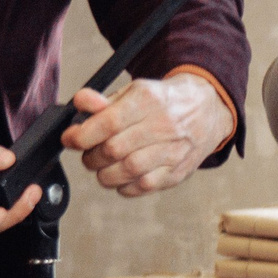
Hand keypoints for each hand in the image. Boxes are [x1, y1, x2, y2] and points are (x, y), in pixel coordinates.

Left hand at [61, 72, 234, 195]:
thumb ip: (105, 101)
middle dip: (91, 156)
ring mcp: (173, 152)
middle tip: (88, 153)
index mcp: (148, 100)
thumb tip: (80, 103)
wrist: (207, 110)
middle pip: (114, 150)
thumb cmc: (163, 101)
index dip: (82, 135)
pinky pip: (142, 187)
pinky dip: (123, 186)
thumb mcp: (135, 91)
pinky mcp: (177, 172)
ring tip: (103, 165)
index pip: (108, 123)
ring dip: (104, 173)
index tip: (70, 138)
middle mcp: (163, 125)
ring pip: (126, 172)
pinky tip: (121, 175)